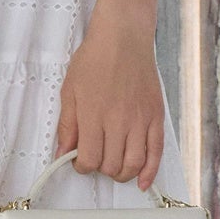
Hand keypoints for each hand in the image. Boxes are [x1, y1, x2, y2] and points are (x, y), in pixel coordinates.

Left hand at [55, 15, 164, 189]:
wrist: (123, 37)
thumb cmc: (95, 59)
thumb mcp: (70, 90)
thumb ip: (67, 125)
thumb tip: (62, 151)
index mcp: (94, 116)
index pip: (88, 159)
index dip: (81, 166)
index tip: (79, 161)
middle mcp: (118, 121)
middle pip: (111, 165)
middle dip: (101, 169)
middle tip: (96, 159)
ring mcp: (140, 120)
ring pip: (133, 164)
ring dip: (122, 174)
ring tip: (115, 168)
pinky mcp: (156, 117)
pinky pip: (156, 152)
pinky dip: (150, 172)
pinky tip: (143, 181)